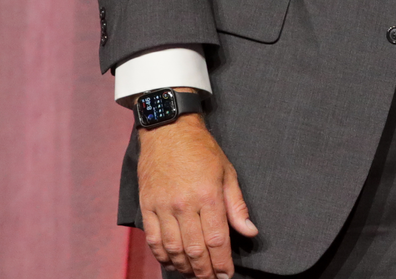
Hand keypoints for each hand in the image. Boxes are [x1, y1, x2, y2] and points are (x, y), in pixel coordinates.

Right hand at [136, 106, 257, 276]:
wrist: (168, 131)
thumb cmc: (202, 149)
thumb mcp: (228, 173)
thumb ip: (237, 206)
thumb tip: (249, 231)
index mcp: (208, 196)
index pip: (217, 240)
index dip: (222, 262)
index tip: (227, 274)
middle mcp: (184, 205)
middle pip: (194, 249)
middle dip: (205, 270)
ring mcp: (162, 207)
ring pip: (172, 249)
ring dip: (184, 266)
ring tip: (195, 274)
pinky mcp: (146, 206)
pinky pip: (153, 239)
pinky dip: (162, 255)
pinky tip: (172, 262)